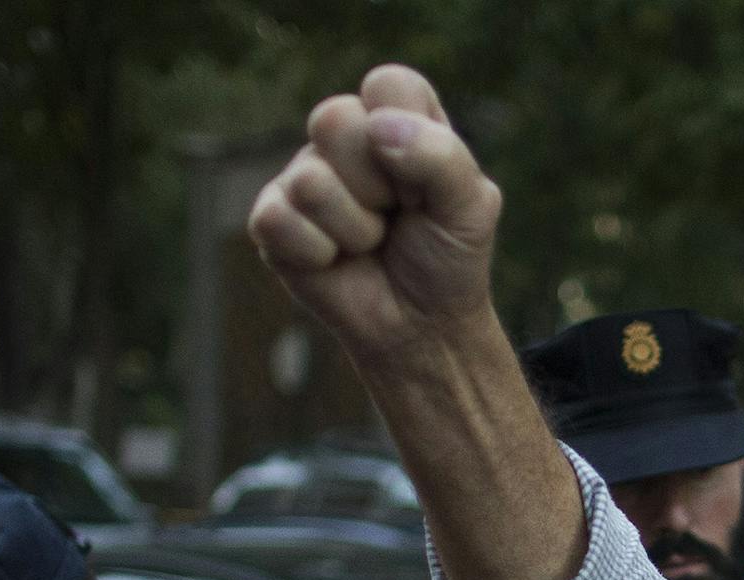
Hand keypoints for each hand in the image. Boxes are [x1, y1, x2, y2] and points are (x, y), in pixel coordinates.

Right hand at [249, 65, 502, 365]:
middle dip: (378, 186)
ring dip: (354, 230)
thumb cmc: (447, 260)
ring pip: (311, 181)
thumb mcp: (472, 208)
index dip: (412, 140)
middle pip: (334, 119)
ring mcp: (303, 174)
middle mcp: (345, 135)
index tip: (426, 186)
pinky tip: (335, 262)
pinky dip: (318, 255)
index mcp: (396, 114)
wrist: (422, 328)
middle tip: (396, 216)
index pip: (387, 85)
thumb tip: (377, 129)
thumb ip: (442, 156)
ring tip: (371, 243)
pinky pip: (277, 221)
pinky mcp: (272, 219)